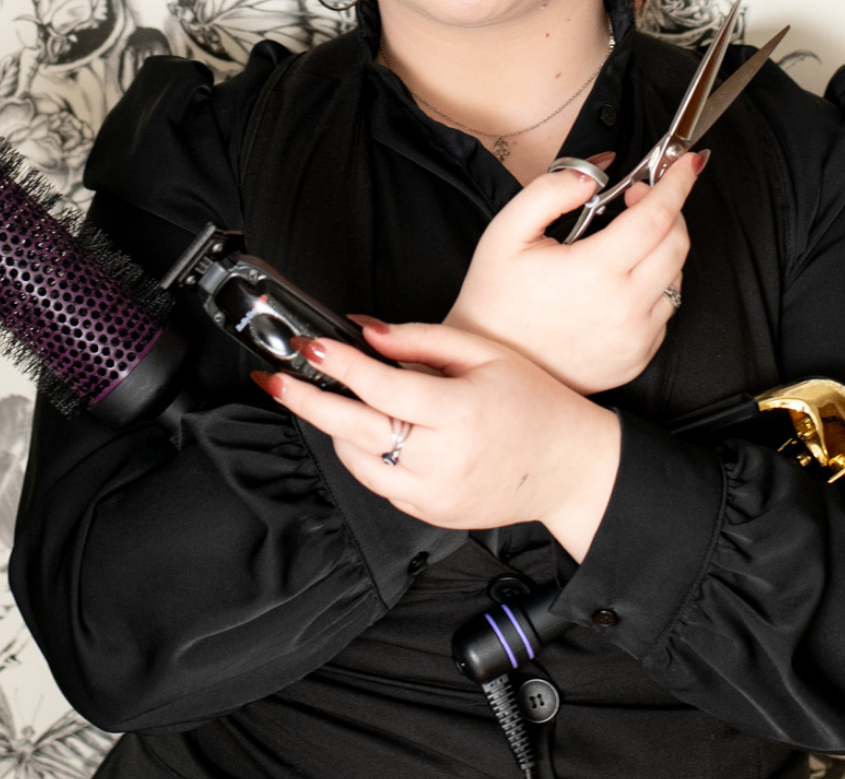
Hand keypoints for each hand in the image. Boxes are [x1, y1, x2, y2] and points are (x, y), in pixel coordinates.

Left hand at [252, 320, 620, 562]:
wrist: (570, 468)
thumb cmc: (536, 405)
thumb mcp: (485, 356)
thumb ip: (421, 340)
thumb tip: (366, 331)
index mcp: (460, 412)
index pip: (383, 387)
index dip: (339, 365)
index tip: (310, 346)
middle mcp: (443, 458)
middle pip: (355, 429)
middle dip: (307, 401)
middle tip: (274, 379)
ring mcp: (433, 493)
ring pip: (358, 461)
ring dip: (334, 429)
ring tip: (327, 399)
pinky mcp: (429, 514)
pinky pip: (378, 484)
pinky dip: (362, 455)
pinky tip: (365, 430)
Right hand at [444, 150, 706, 394]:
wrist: (492, 360)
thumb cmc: (496, 297)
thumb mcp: (508, 230)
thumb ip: (551, 191)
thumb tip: (594, 174)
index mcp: (596, 271)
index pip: (657, 216)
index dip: (676, 183)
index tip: (686, 163)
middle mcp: (625, 308)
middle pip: (677, 245)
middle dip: (669, 210)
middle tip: (636, 197)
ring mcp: (635, 339)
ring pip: (676, 279)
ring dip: (661, 250)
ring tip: (624, 243)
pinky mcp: (637, 359)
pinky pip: (664, 313)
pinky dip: (654, 289)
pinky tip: (620, 283)